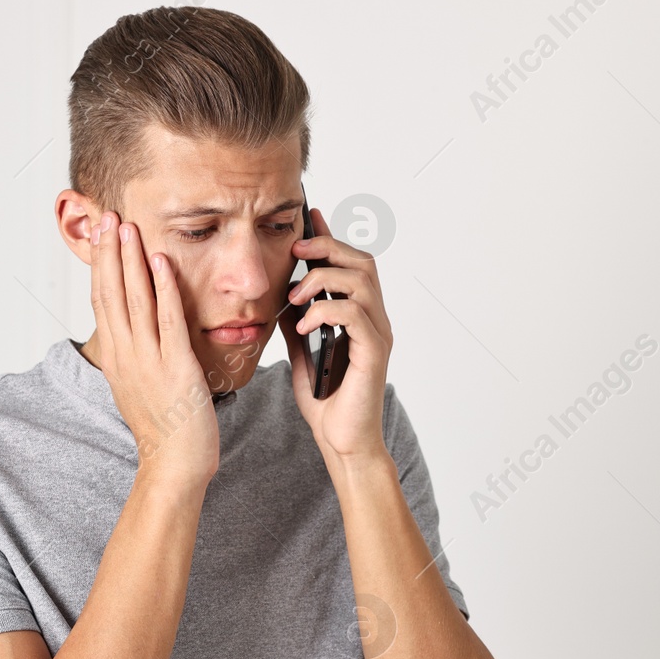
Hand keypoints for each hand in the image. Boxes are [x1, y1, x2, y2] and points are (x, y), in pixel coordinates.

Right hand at [88, 212, 219, 487]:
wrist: (174, 465)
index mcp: (116, 358)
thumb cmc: (165, 431)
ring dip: (130, 260)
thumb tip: (135, 336)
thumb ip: (136, 357)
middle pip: (110, 293)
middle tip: (106, 216)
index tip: (100, 235)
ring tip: (127, 227)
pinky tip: (161, 261)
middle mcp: (126, 355)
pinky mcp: (175, 367)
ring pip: (134, 300)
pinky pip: (168, 320)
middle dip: (108, 252)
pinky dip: (164, 289)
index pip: (102, 301)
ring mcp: (148, 360)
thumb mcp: (140, 387)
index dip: (100, 266)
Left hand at [278, 207, 392, 463]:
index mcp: (359, 316)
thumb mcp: (302, 353)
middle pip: (362, 262)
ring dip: (322, 279)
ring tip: (295, 295)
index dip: (330, 238)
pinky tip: (305, 324)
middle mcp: (374, 319)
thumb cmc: (326, 402)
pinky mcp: (374, 352)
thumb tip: (282, 297)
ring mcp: (377, 334)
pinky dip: (325, 310)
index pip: (350, 264)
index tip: (309, 217)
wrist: (342, 441)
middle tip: (297, 253)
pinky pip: (355, 314)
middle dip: (328, 248)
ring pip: (360, 281)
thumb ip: (298, 324)